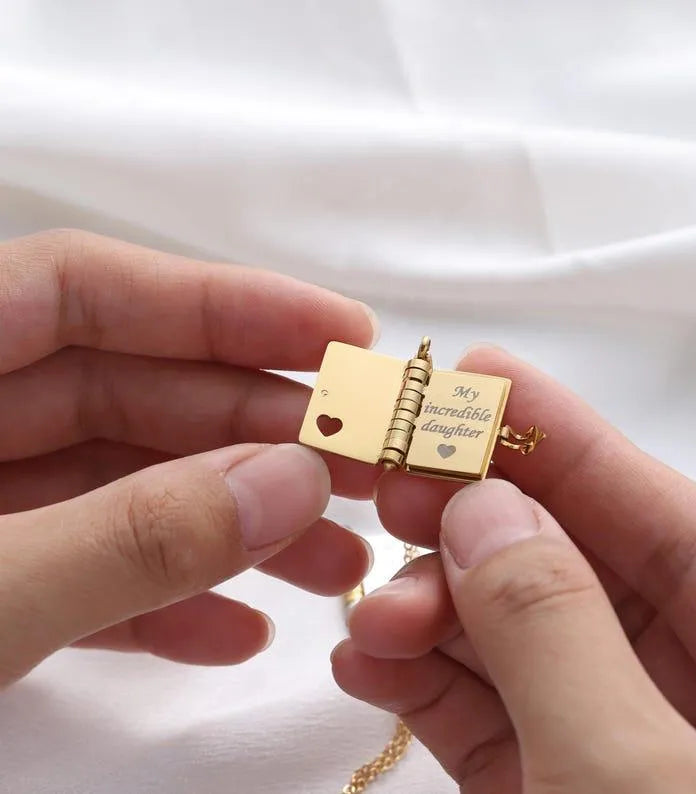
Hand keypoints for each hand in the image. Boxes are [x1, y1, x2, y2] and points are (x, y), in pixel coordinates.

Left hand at [0, 229, 377, 685]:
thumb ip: (132, 536)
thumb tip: (291, 484)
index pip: (86, 288)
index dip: (222, 303)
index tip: (341, 331)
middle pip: (130, 393)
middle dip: (255, 433)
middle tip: (365, 469)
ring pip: (122, 488)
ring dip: (231, 526)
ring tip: (336, 565)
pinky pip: (84, 573)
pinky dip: (161, 599)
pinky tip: (238, 629)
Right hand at [334, 346, 695, 792]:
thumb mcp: (635, 780)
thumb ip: (557, 634)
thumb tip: (482, 507)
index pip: (681, 532)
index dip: (577, 447)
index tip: (487, 378)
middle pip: (588, 581)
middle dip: (485, 531)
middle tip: (398, 488)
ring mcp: (632, 765)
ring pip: (527, 654)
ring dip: (437, 618)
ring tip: (368, 610)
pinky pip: (494, 727)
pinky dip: (427, 691)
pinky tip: (368, 664)